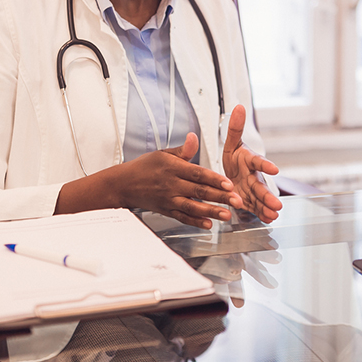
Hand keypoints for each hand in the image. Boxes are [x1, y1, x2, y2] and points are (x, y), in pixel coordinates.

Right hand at [117, 133, 238, 228]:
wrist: (124, 184)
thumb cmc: (145, 167)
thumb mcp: (163, 153)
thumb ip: (183, 150)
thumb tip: (194, 137)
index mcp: (173, 168)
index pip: (198, 173)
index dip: (214, 179)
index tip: (229, 184)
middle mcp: (172, 184)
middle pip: (199, 191)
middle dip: (220, 197)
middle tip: (237, 201)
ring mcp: (168, 199)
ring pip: (193, 206)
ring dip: (211, 211)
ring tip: (227, 215)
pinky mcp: (166, 210)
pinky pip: (182, 217)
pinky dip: (195, 222)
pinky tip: (208, 224)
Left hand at [222, 104, 282, 222]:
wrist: (232, 172)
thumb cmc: (234, 157)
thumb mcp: (231, 143)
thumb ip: (235, 128)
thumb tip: (239, 107)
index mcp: (249, 161)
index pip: (258, 162)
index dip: (265, 165)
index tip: (274, 169)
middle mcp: (254, 176)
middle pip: (261, 186)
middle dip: (268, 195)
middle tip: (278, 204)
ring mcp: (252, 190)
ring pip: (260, 199)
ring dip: (267, 207)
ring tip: (274, 215)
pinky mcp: (250, 201)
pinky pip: (256, 208)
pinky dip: (262, 214)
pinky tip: (269, 220)